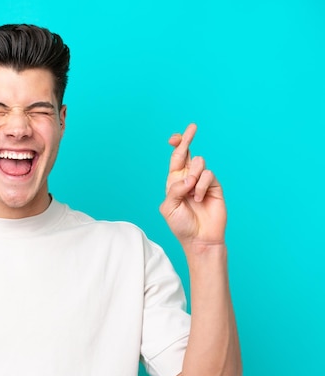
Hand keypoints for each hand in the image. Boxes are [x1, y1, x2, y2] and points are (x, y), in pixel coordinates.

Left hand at [159, 124, 225, 247]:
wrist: (200, 238)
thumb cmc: (181, 225)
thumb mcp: (169, 207)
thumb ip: (175, 190)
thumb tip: (188, 177)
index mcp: (174, 182)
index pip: (175, 159)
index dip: (176, 146)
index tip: (174, 137)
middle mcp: (188, 178)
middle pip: (188, 153)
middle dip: (188, 138)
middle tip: (192, 127)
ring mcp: (202, 182)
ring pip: (199, 163)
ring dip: (193, 175)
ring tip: (192, 193)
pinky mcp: (214, 186)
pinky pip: (208, 175)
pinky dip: (201, 186)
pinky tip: (199, 199)